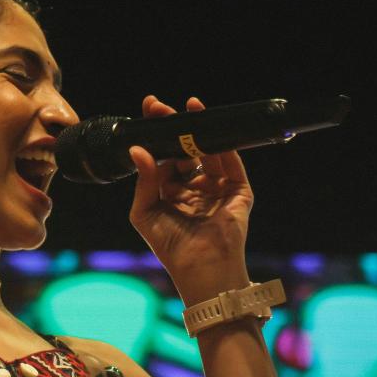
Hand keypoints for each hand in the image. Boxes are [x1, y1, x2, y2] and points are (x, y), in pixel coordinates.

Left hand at [128, 95, 253, 303]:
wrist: (201, 269)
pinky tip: (207, 126)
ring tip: (185, 109)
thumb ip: (144, 180)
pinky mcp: (238, 190)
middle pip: (184, 148)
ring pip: (207, 150)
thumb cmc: (170, 246)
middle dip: (173, 126)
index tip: (147, 112)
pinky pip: (230, 162)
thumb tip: (137, 149)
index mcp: (171, 191)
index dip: (156, 135)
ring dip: (196, 129)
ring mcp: (217, 187)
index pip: (164, 155)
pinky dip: (222, 143)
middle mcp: (194, 185)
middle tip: (159, 107)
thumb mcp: (145, 211)